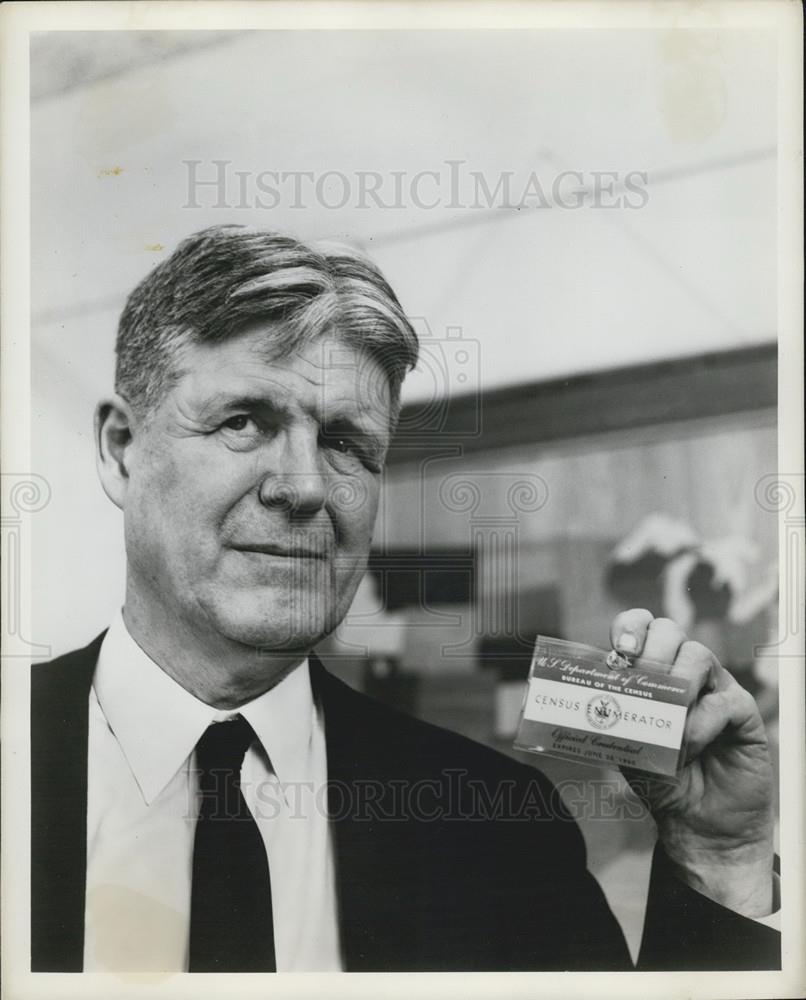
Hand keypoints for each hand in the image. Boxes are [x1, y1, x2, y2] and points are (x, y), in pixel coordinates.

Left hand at [610, 609, 774, 917]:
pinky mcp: (741, 710)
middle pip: (669, 630)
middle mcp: (683, 671)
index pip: (641, 626)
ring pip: (698, 655)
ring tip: (666, 730)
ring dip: (676, 690)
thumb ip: (604, 717)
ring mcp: (714, 687)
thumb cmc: (660, 779)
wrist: (696, 822)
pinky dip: (699, 724)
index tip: (620, 648)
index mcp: (651, 671)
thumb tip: (567, 692)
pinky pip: (722, 700)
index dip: (630, 627)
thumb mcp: (623, 746)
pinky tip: (689, 747)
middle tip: (642, 686)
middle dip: (651, 654)